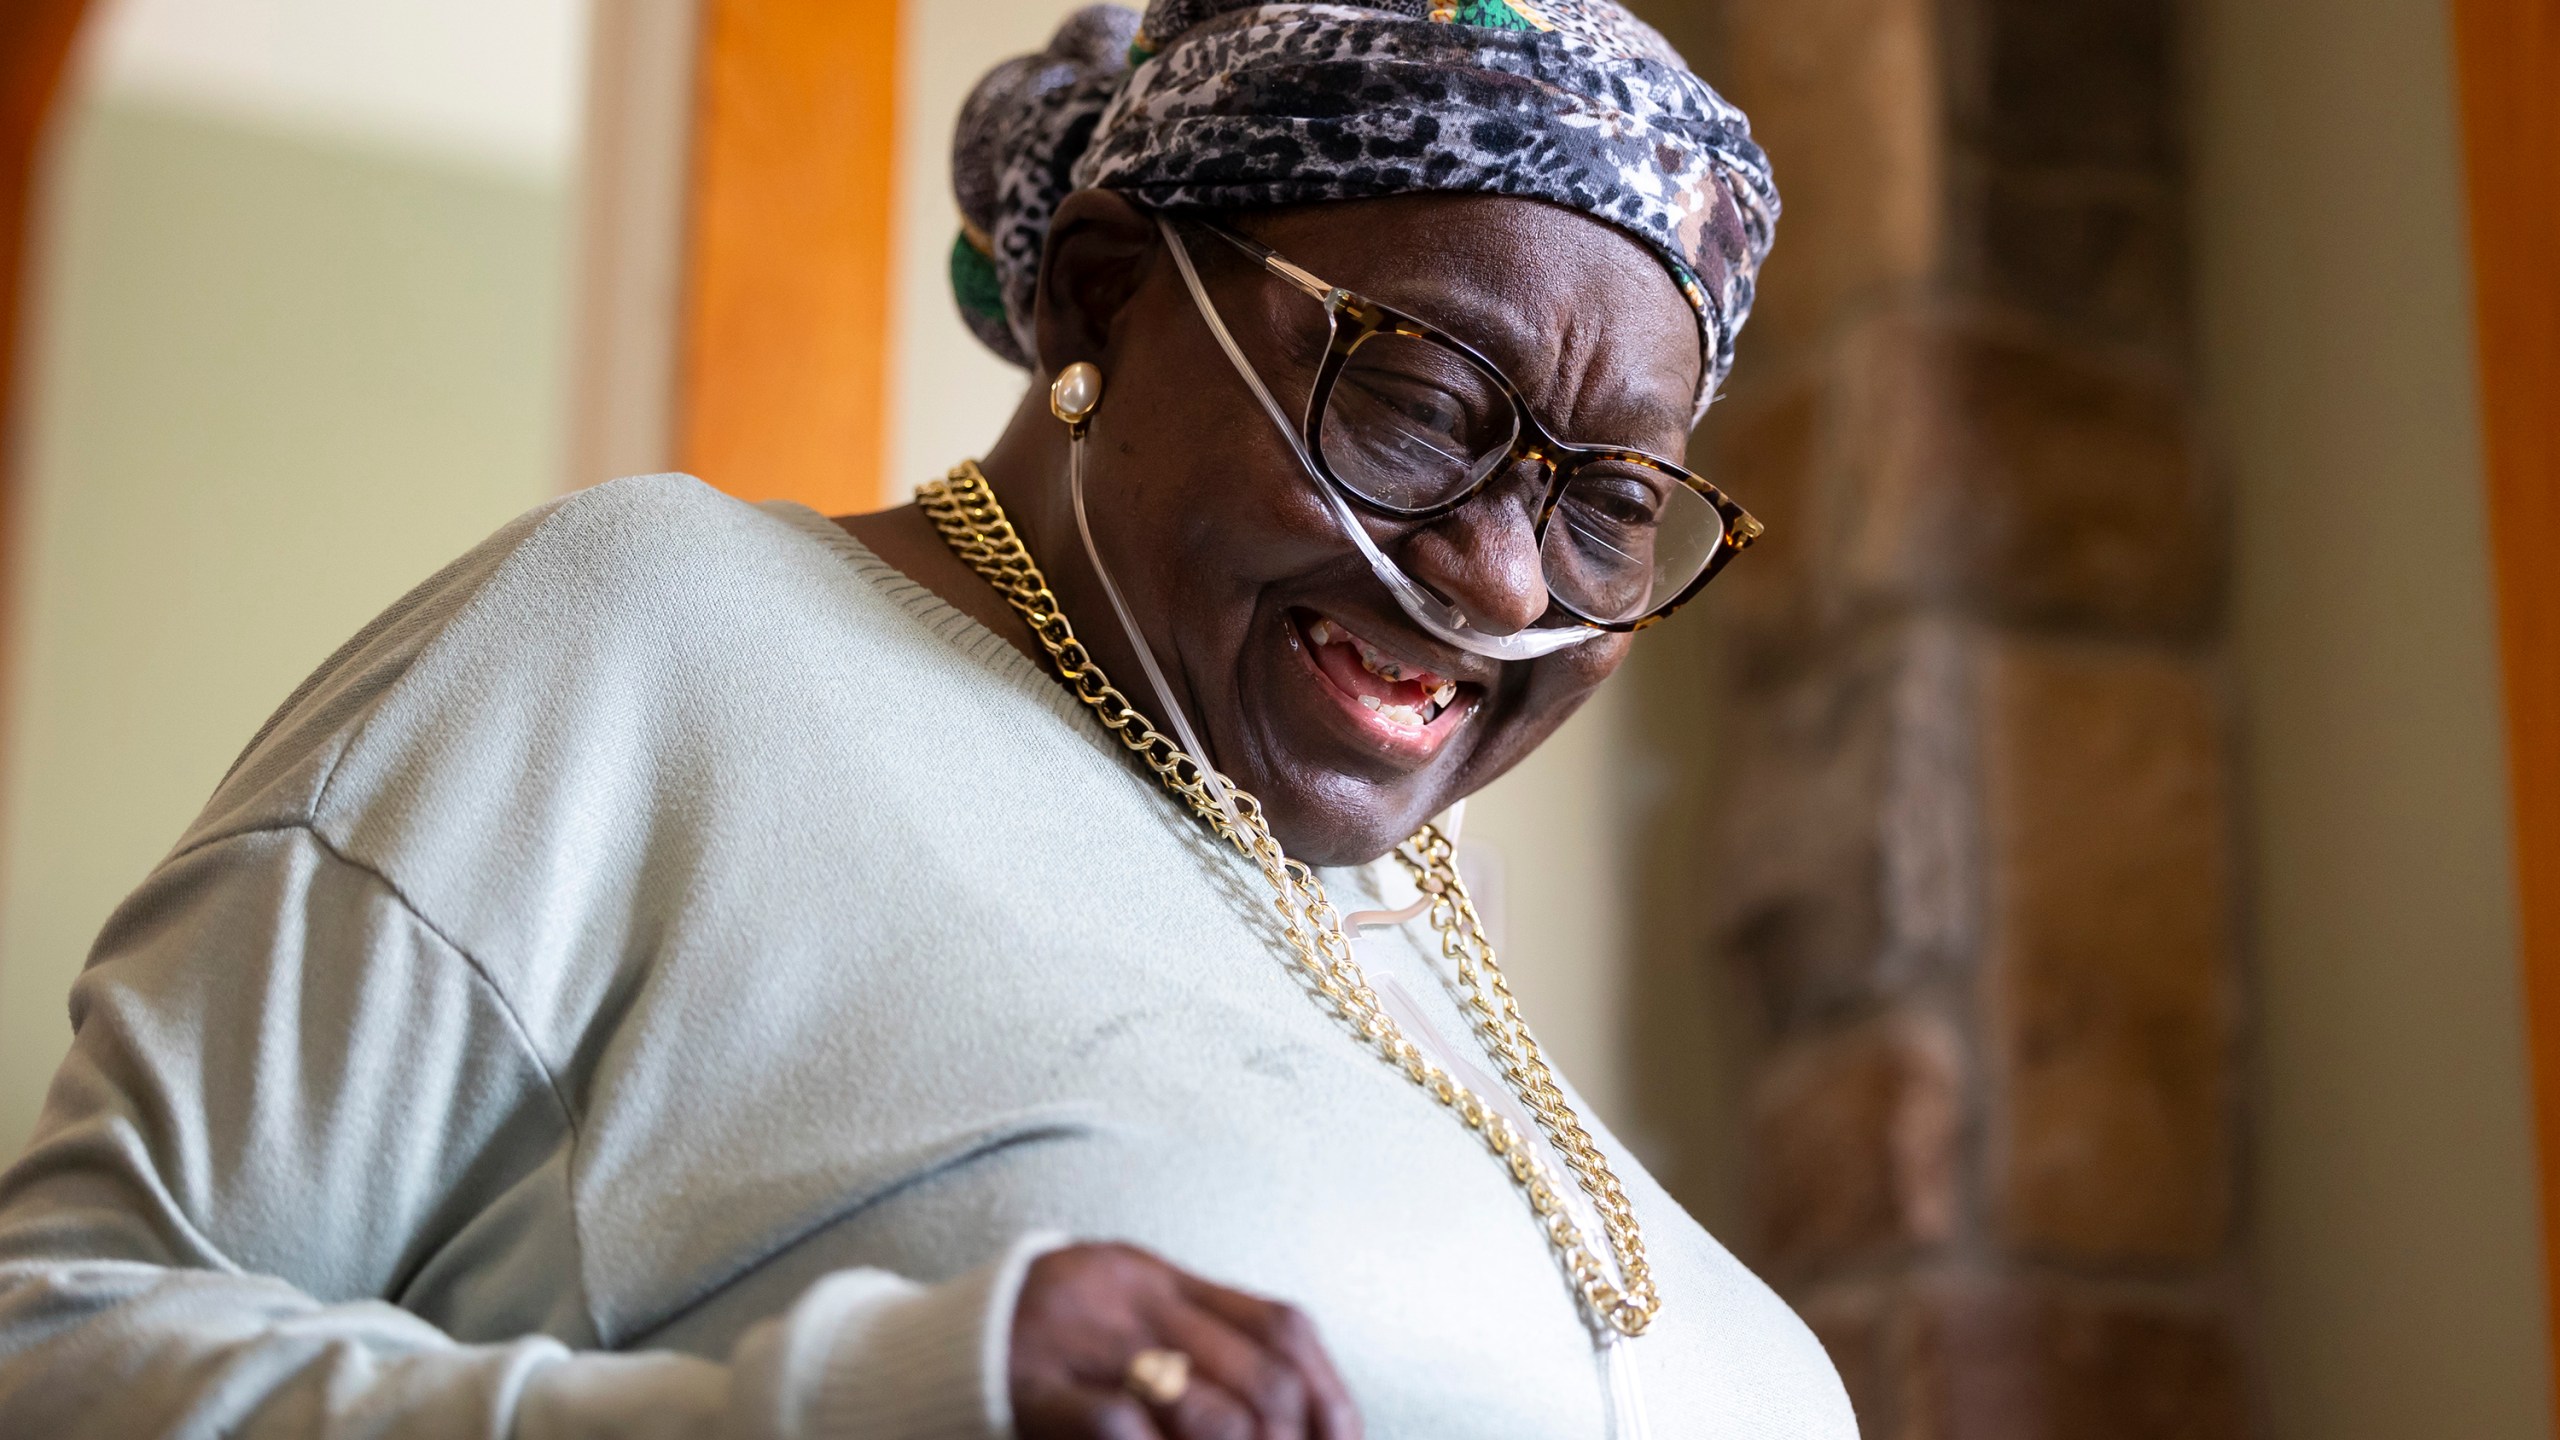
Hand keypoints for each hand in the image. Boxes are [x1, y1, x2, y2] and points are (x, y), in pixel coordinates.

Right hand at [1010, 1243, 1363, 1438]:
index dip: (1329, 1396)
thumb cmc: (1030, 1353)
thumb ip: (1191, 1342)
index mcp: (1155, 1275)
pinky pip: (1121, 1425)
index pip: (1281, 1326)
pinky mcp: (1034, 1386)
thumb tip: (1294, 1407)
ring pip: (1207, 1406)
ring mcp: (1081, 1338)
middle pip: (1260, 1373)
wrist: (917, 1355)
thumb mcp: (1116, 1323)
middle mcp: (1128, 1295)